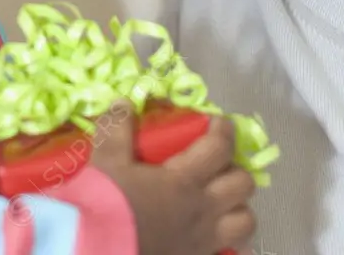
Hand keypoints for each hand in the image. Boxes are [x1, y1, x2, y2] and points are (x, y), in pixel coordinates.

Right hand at [90, 105, 255, 254]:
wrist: (98, 249)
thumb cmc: (106, 204)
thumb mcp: (107, 159)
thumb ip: (118, 128)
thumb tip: (124, 103)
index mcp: (184, 180)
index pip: (220, 148)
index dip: (224, 130)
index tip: (217, 121)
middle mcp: (202, 210)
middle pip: (243, 185)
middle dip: (234, 167)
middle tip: (216, 162)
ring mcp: (203, 241)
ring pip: (245, 222)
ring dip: (237, 206)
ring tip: (219, 199)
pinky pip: (228, 251)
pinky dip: (228, 241)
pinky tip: (209, 233)